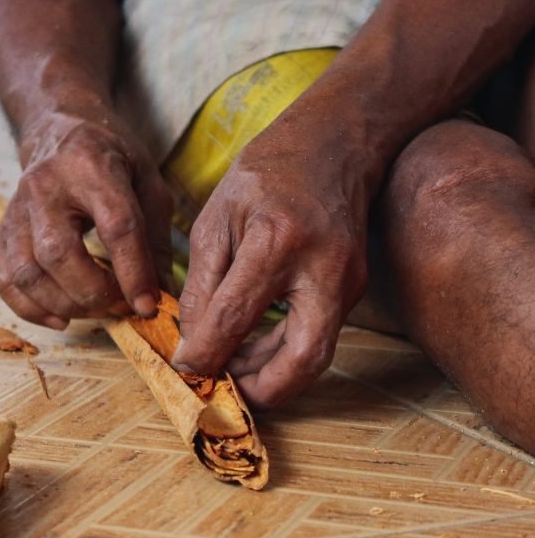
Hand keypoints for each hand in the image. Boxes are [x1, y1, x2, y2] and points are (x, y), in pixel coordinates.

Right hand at [0, 108, 173, 328]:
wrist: (59, 129)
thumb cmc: (111, 158)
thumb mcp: (148, 183)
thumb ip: (156, 240)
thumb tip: (163, 297)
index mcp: (92, 166)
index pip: (115, 226)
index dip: (133, 272)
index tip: (149, 305)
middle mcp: (46, 186)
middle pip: (58, 254)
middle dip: (93, 293)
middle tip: (121, 306)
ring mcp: (17, 209)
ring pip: (26, 272)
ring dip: (64, 304)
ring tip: (97, 310)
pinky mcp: (4, 230)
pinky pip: (6, 280)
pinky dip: (31, 309)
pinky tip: (62, 317)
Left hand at [171, 114, 369, 406]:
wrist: (331, 147)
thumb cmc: (264, 177)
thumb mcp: (215, 220)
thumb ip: (202, 286)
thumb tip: (194, 344)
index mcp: (277, 240)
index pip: (236, 318)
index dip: (205, 354)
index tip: (184, 368)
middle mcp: (323, 267)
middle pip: (302, 359)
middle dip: (261, 391)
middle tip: (224, 390)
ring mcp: (347, 281)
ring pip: (316, 356)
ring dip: (272, 375)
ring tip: (232, 368)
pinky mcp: (353, 289)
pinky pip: (319, 336)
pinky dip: (284, 352)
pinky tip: (254, 348)